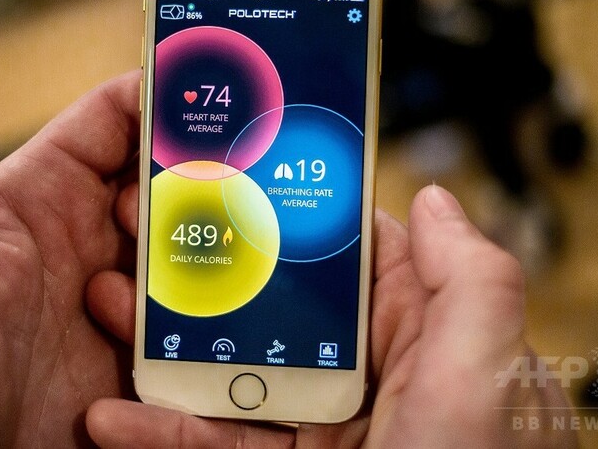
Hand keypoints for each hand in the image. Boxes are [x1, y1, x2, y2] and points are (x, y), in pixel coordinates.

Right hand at [85, 186, 576, 447]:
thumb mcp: (486, 377)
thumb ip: (470, 282)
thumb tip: (432, 198)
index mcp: (419, 331)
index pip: (346, 251)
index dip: (290, 210)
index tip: (228, 176)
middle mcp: (369, 371)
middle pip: (275, 305)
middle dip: (209, 275)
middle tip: (143, 244)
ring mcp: (325, 425)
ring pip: (234, 372)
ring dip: (167, 347)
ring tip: (111, 310)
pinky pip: (217, 441)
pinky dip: (163, 431)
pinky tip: (113, 415)